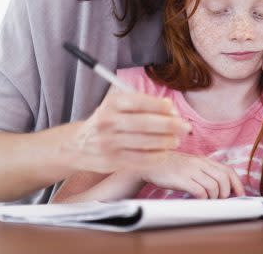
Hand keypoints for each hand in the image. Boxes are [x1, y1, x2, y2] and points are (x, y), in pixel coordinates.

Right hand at [65, 88, 191, 172]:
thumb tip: (169, 108)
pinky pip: (140, 160)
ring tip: (176, 140)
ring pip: (145, 143)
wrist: (77, 145)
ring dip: (166, 142)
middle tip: (184, 126)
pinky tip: (164, 153)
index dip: (160, 106)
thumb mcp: (117, 106)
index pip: (139, 102)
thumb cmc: (106, 122)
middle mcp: (108, 122)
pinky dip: (156, 157)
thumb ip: (141, 104)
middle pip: (145, 123)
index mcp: (111, 104)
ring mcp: (108, 143)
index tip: (173, 109)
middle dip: (169, 125)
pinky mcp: (111, 161)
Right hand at [139, 151, 245, 198]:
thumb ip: (205, 171)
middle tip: (222, 200)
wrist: (151, 162)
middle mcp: (200, 163)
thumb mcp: (192, 164)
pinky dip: (203, 198)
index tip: (240, 194)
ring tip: (209, 200)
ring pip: (213, 186)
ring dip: (214, 197)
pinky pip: (199, 191)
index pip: (228, 170)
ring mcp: (191, 171)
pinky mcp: (181, 179)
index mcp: (204, 160)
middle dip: (226, 192)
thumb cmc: (172, 166)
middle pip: (224, 178)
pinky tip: (199, 200)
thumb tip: (221, 185)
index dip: (237, 183)